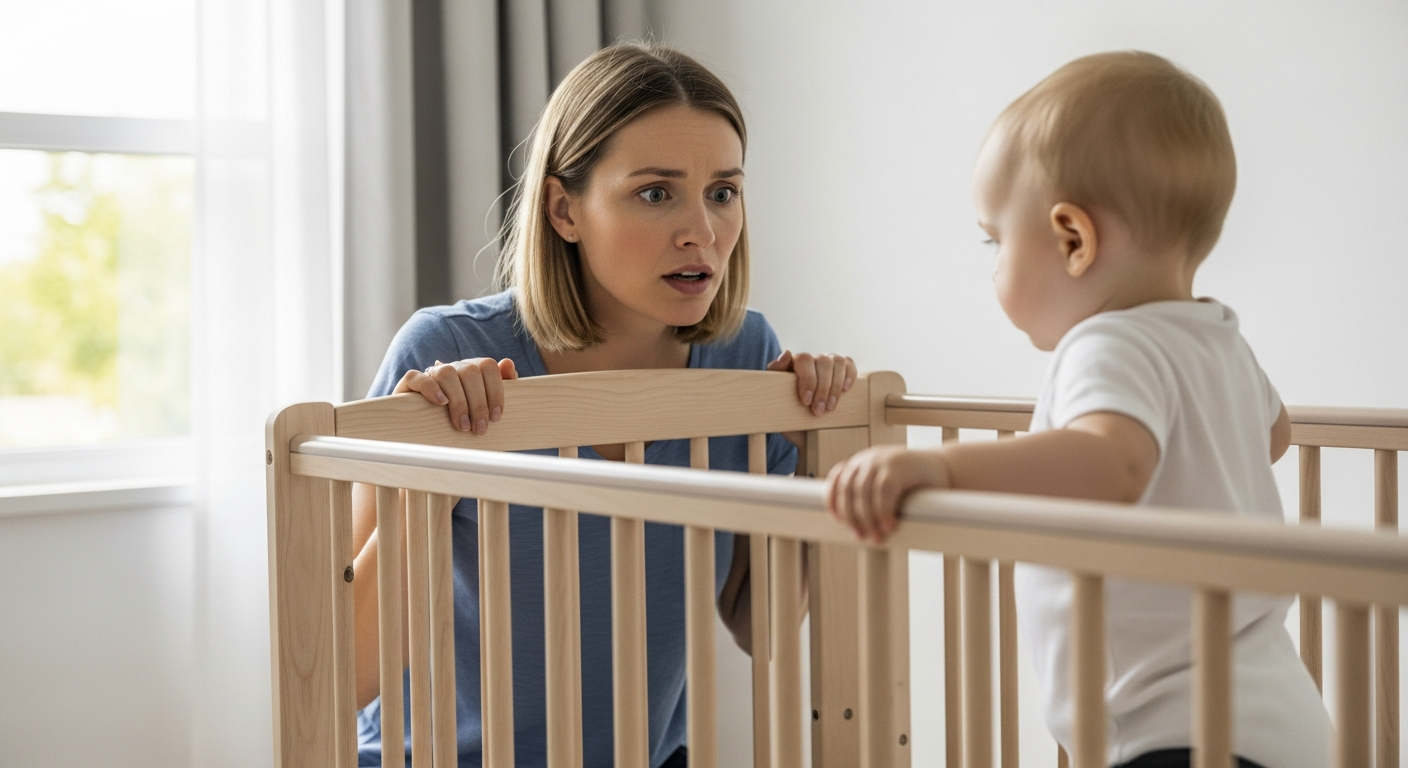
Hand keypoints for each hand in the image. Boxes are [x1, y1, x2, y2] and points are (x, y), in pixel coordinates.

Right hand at [393, 358, 517, 434]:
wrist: (422, 423)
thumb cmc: (461, 415)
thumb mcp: (483, 404)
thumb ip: (501, 384)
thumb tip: (508, 363)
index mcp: (472, 369)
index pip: (488, 366)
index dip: (495, 391)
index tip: (496, 417)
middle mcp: (453, 367)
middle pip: (470, 372)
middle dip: (478, 403)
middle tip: (479, 428)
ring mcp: (431, 373)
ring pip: (446, 373)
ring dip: (458, 401)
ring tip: (463, 425)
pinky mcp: (410, 383)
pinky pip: (418, 377)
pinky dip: (431, 389)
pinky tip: (441, 404)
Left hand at [768, 350, 856, 414]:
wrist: (803, 433)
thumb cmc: (786, 416)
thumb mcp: (775, 403)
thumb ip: (773, 379)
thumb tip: (786, 354)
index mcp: (792, 364)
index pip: (803, 359)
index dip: (807, 379)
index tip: (806, 401)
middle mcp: (811, 361)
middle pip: (822, 362)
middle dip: (822, 389)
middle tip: (818, 411)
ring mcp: (826, 364)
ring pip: (837, 362)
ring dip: (835, 386)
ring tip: (830, 408)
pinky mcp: (840, 371)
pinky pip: (848, 364)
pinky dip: (849, 375)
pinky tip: (845, 390)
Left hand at [825, 446, 949, 542]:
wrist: (945, 468)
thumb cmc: (916, 482)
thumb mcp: (888, 484)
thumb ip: (871, 496)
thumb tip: (857, 526)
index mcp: (862, 463)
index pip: (838, 479)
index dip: (833, 500)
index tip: (837, 520)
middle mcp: (868, 459)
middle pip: (847, 490)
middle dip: (852, 516)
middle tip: (861, 536)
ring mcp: (881, 461)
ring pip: (862, 493)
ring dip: (867, 518)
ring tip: (877, 535)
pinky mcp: (896, 467)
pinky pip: (882, 493)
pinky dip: (883, 512)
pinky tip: (890, 525)